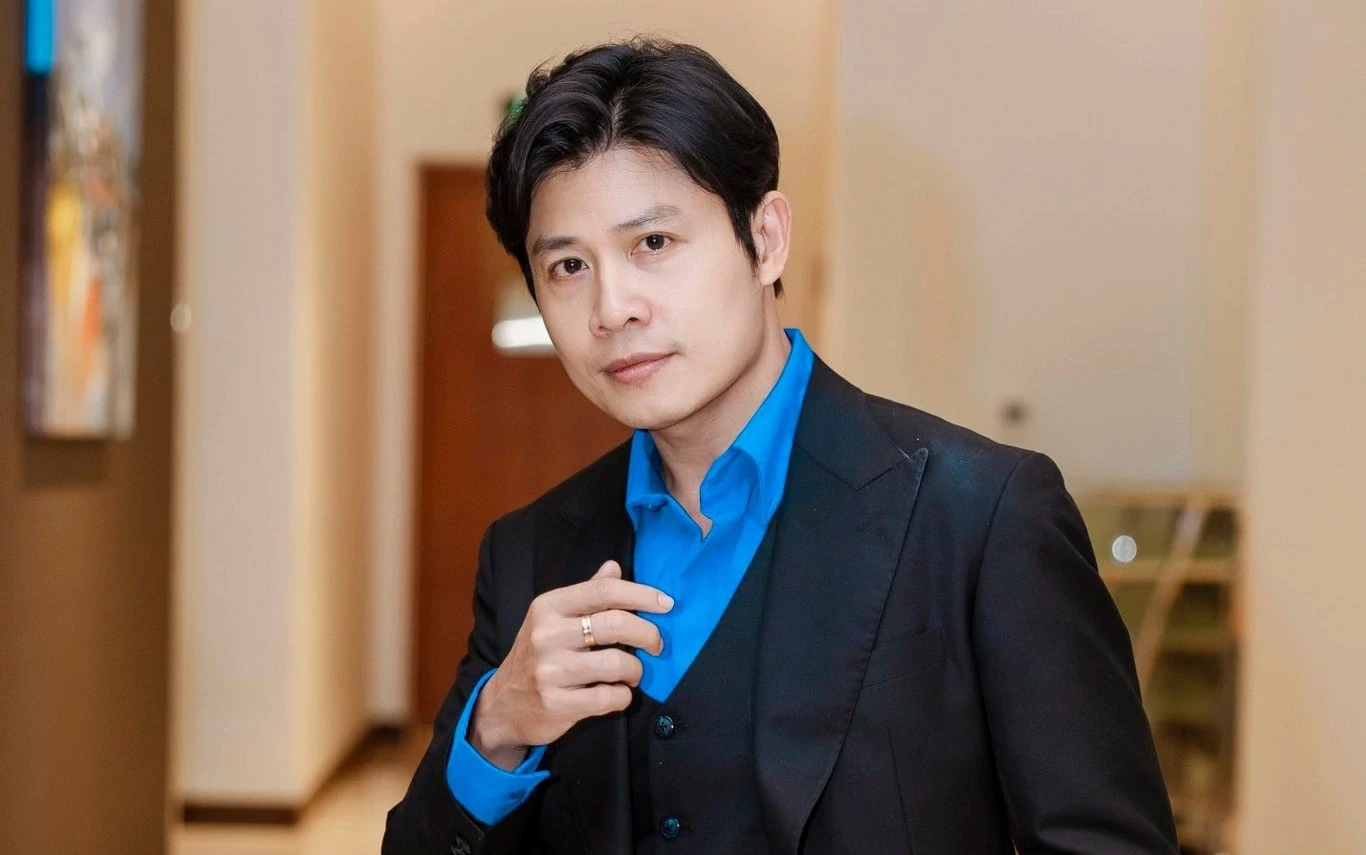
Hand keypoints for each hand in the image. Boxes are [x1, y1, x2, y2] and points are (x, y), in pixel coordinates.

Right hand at [469, 560, 672, 769]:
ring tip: (633, 673)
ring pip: (617, 663)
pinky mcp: (556, 704)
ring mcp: (549, 671)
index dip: (642, 594)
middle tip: (656, 645)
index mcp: (548, 606)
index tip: (666, 604)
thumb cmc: (536, 656)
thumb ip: (586, 593)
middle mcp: (546, 635)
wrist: (502, 706)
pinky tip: (618, 693)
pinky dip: (623, 696)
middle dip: (648, 634)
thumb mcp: (552, 618)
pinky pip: (610, 698)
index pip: (604, 590)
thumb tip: (615, 566)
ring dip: (636, 670)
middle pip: (616, 624)